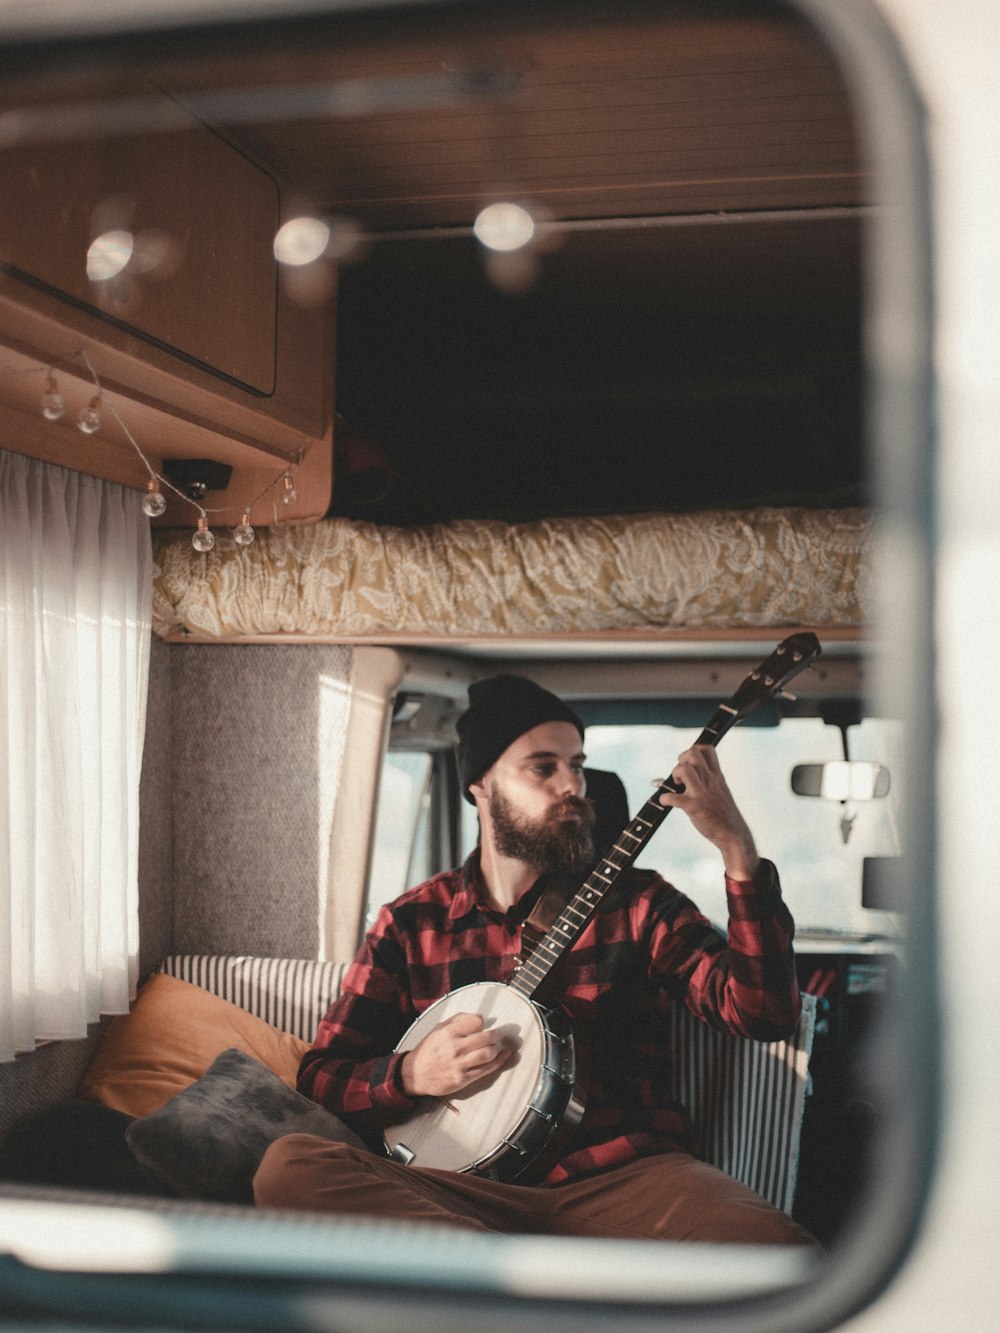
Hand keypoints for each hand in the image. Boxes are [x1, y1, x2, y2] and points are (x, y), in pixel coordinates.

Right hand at [400, 1011, 510, 1098]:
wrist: (414, 1074)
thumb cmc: (428, 1050)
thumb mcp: (438, 1028)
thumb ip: (458, 1020)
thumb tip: (478, 1016)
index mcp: (448, 1033)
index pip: (476, 1021)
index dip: (482, 1021)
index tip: (482, 1024)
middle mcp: (455, 1048)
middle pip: (486, 1037)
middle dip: (496, 1034)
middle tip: (498, 1034)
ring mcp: (459, 1065)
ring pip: (488, 1054)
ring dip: (497, 1048)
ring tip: (497, 1044)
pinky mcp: (463, 1079)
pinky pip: (486, 1069)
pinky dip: (499, 1061)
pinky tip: (504, 1055)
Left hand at [657, 745, 759, 879]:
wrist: (733, 835)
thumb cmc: (723, 814)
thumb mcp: (720, 791)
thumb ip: (705, 781)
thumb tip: (679, 778)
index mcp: (717, 776)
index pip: (707, 749)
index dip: (694, 750)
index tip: (689, 764)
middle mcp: (710, 781)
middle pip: (693, 753)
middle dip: (681, 760)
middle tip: (681, 775)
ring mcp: (702, 794)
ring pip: (684, 769)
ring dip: (674, 774)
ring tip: (677, 786)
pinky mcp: (694, 807)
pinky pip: (674, 797)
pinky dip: (665, 798)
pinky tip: (666, 802)